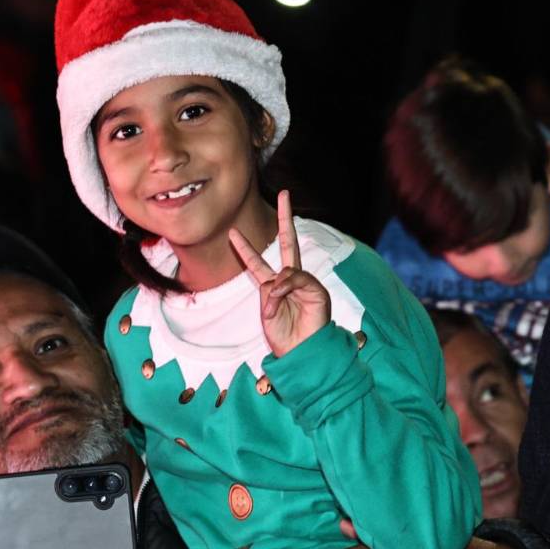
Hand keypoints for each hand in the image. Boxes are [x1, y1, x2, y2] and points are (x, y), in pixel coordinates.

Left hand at [229, 190, 331, 357]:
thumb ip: (271, 292)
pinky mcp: (317, 291)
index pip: (259, 261)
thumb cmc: (285, 338)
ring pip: (287, 270)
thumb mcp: (268, 312)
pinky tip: (278, 300)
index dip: (245, 248)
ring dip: (276, 290)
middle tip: (285, 194)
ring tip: (271, 308)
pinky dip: (284, 289)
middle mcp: (291, 281)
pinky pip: (296, 280)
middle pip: (289, 242)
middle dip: (286, 218)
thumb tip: (278, 280)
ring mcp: (305, 284)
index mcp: (275, 286)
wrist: (302, 354)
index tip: (232, 232)